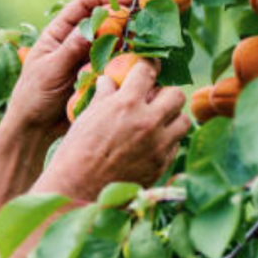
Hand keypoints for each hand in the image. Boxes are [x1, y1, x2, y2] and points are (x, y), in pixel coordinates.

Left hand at [5, 0, 131, 139]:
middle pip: (103, 21)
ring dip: (126, 44)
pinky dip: (124, 64)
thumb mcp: (49, 70)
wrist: (34, 128)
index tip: (126, 2)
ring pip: (113, 43)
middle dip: (122, 21)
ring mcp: (87, 59)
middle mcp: (75, 42)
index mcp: (58, 33)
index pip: (83, 4)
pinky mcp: (96, 76)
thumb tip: (94, 26)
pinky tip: (133, 67)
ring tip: (137, 50)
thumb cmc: (33, 96)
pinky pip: (114, 65)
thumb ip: (70, 49)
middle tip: (137, 29)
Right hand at [34, 61, 190, 200]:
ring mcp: (158, 145)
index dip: (149, 65)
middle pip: (175, 94)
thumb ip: (103, 96)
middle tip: (153, 99)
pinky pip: (175, 145)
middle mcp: (148, 122)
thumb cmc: (74, 154)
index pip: (148, 71)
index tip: (149, 67)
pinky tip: (150, 144)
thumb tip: (110, 80)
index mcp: (126, 104)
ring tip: (156, 123)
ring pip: (183, 121)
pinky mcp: (162, 165)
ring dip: (172, 118)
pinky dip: (167, 141)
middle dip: (165, 94)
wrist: (77, 192)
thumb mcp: (86, 119)